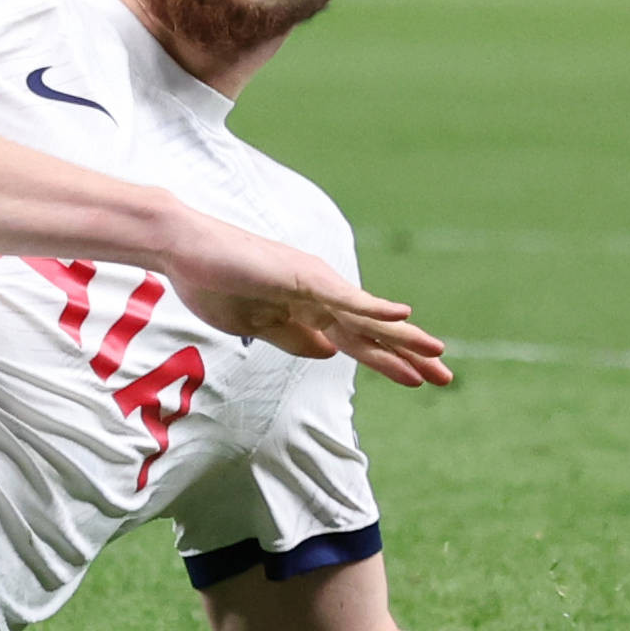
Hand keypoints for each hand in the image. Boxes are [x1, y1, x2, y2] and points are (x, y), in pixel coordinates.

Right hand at [170, 215, 452, 387]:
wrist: (184, 250)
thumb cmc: (211, 283)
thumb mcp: (255, 326)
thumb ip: (292, 338)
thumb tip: (330, 353)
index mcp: (304, 309)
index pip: (355, 341)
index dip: (388, 361)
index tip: (418, 380)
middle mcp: (317, 294)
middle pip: (371, 331)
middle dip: (408, 354)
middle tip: (446, 377)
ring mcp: (312, 283)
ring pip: (366, 316)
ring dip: (403, 336)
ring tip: (437, 352)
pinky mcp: (301, 275)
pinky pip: (343, 297)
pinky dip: (373, 308)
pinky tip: (401, 315)